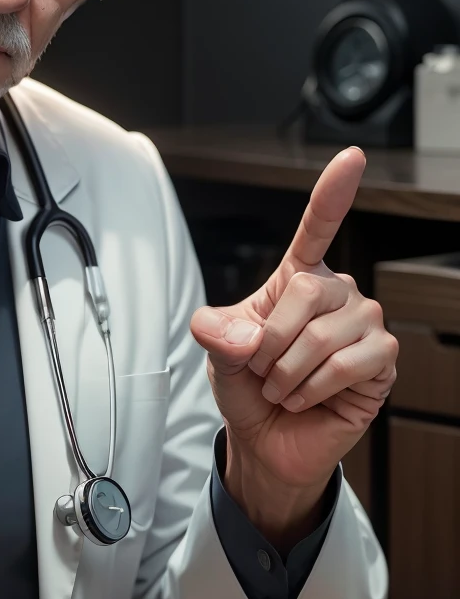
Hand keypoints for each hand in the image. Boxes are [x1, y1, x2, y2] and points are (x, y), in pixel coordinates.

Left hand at [189, 149, 397, 547]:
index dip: (334, 193)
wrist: (267, 440)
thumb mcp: (217, 354)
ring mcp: (363, 325)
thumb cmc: (248, 388)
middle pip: (307, 291)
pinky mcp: (381, 360)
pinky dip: (314, 386)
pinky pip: (349, 363)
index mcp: (297, 279)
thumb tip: (236, 334)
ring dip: (289, 370)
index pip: (318, 228)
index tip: (352, 159)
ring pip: (325, 334)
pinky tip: (307, 396)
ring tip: (282, 386)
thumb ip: (216, 334)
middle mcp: (337, 294)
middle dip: (270, 341)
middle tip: (262, 367)